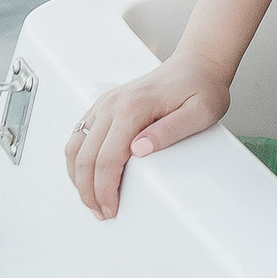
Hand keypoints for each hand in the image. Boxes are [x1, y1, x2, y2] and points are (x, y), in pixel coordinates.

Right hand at [65, 49, 233, 219]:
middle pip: (85, 157)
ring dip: (78, 178)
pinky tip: (87, 176)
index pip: (106, 159)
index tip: (111, 209)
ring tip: (92, 199)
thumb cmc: (201, 88)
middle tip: (102, 212)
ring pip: (74, 147)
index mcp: (133, 107)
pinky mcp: (104, 105)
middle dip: (89, 191)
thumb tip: (139, 150)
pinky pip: (78, 135)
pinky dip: (77, 160)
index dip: (105, 190)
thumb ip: (170, 131)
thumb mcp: (200, 112)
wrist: (197, 65)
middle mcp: (112, 104)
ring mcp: (105, 103)